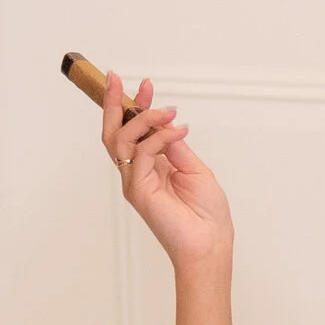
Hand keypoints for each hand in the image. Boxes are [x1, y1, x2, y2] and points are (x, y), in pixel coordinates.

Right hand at [103, 71, 232, 269]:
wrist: (210, 245)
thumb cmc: (207, 216)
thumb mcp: (195, 171)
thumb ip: (176, 147)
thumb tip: (165, 123)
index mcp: (151, 168)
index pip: (134, 132)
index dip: (136, 106)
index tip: (144, 85)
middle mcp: (137, 173)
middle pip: (114, 132)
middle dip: (116, 103)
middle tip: (119, 79)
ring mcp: (134, 181)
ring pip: (121, 139)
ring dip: (143, 118)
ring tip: (167, 110)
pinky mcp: (137, 190)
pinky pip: (142, 153)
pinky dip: (159, 137)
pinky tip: (178, 130)